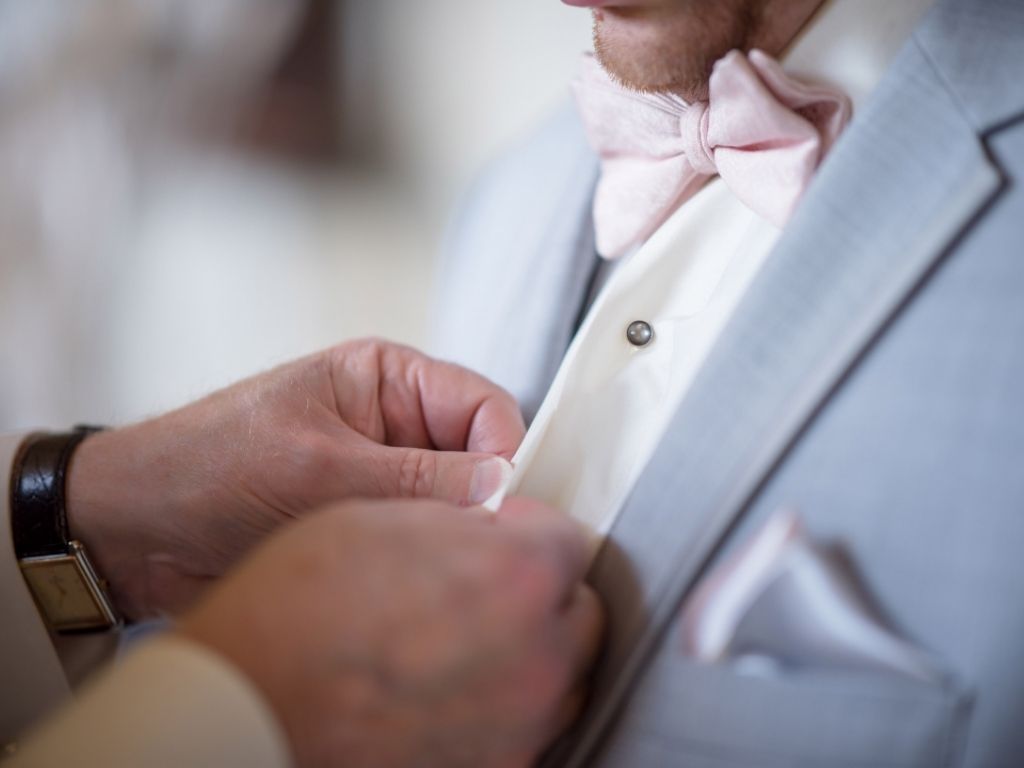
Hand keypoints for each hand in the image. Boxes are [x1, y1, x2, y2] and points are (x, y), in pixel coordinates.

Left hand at [66, 339, 524, 618]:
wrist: (133, 528)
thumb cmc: (208, 466)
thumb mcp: (317, 467)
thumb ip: (416, 478)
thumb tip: (503, 484)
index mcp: (387, 379)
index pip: (485, 406)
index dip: (505, 452)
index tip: (505, 505)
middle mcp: (396, 424)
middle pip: (480, 457)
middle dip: (482, 500)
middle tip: (474, 544)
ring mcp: (383, 477)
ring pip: (456, 505)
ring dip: (449, 535)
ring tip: (427, 561)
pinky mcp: (367, 523)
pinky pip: (420, 539)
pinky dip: (423, 560)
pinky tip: (410, 579)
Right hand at [179, 496, 603, 767]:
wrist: (248, 706)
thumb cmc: (297, 610)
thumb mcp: (386, 519)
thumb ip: (464, 520)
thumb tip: (494, 528)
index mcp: (520, 576)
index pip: (568, 538)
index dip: (527, 528)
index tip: (502, 533)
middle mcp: (539, 657)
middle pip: (576, 610)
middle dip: (540, 589)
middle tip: (487, 583)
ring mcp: (522, 725)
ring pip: (561, 674)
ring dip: (531, 647)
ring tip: (465, 637)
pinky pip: (526, 727)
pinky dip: (503, 702)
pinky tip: (451, 685)